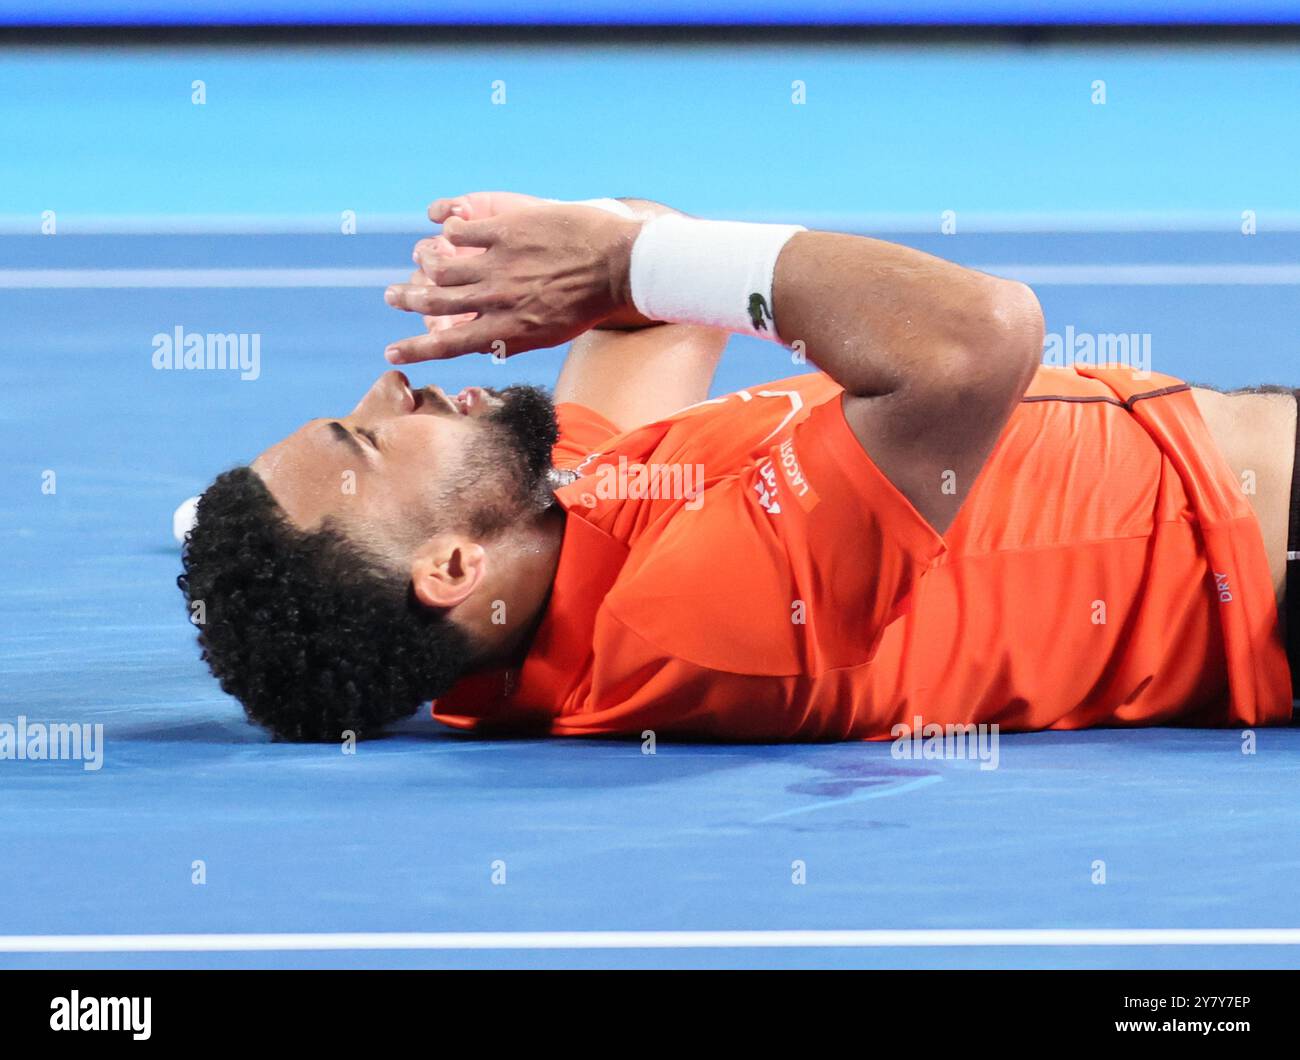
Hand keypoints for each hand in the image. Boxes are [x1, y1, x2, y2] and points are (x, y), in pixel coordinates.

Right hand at [384, 203, 639, 362]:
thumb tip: (483, 345)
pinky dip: (450, 232)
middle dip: (408, 301)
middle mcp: (498, 299)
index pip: (450, 344)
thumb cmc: (588, 305)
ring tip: (418, 261)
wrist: (621, 266)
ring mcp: (501, 262)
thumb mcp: (549, 335)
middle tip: (391, 297)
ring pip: (443, 266)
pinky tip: (447, 229)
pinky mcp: (509, 229)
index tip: (392, 351)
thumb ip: (512, 339)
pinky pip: (464, 231)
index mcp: (508, 330)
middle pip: (436, 303)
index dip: (416, 349)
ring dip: (423, 265)